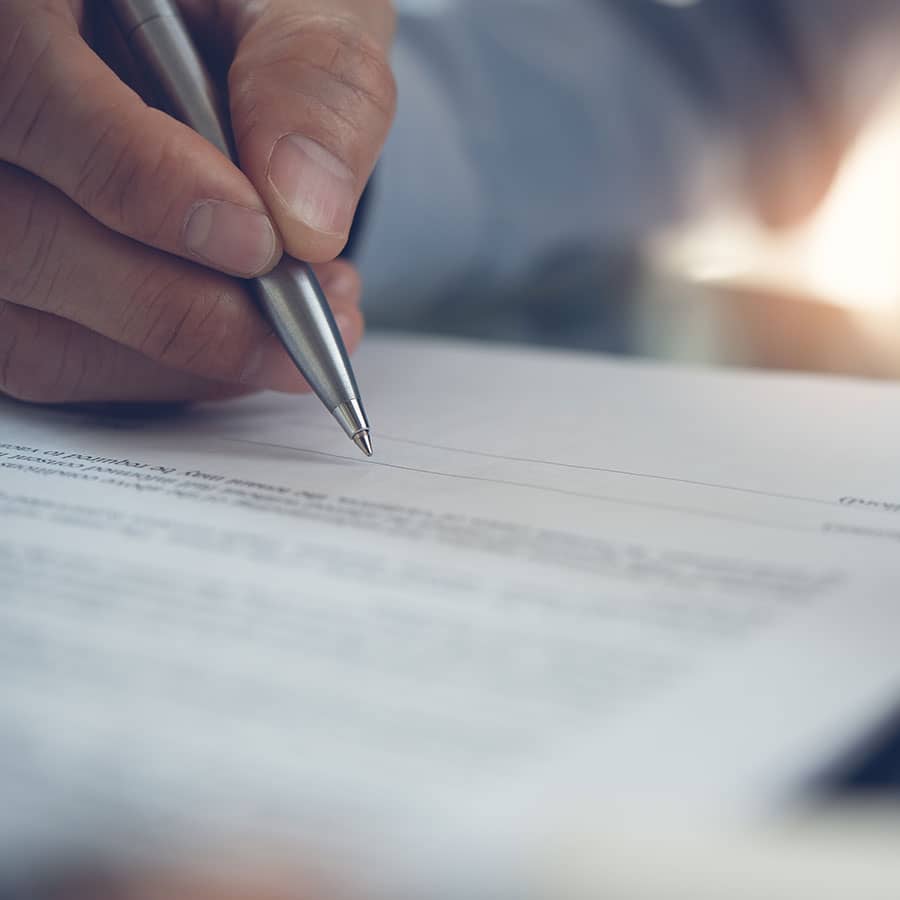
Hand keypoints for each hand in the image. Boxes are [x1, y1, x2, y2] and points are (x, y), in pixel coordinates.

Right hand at [0, 0, 395, 403]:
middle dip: (183, 306)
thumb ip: (309, 80)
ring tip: (294, 332)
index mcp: (16, 7)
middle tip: (309, 311)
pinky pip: (53, 358)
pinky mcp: (9, 284)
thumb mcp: (294, 4)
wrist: (210, 45)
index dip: (141, 183)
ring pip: (32, 328)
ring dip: (180, 357)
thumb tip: (307, 218)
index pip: (25, 96)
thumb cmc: (242, 13)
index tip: (261, 244)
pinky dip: (160, 372)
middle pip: (22, 239)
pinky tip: (240, 343)